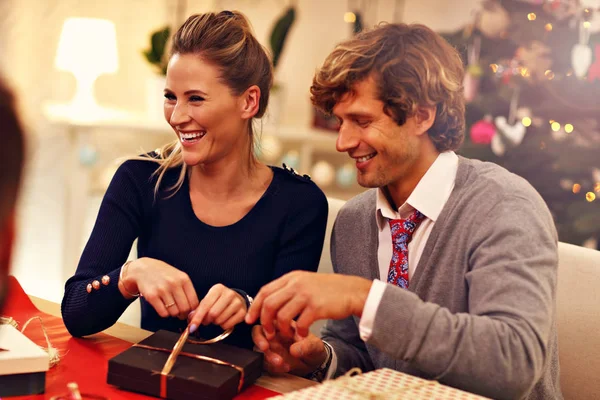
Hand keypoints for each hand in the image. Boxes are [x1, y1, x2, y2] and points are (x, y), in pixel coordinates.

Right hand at [121, 257, 198, 319]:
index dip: (193, 311)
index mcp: (184, 279)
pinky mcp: (152, 296)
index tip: (190, 312)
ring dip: (173, 314)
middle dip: (183, 314)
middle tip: (180, 314)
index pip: (194, 302)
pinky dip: (164, 313)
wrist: (143, 269)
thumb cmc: (164, 274)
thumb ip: (187, 290)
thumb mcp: (179, 276)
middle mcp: (174, 284)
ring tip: (171, 308)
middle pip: (185, 309)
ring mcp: (162, 290)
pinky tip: (163, 307)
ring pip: (174, 312)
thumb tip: (194, 309)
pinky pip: (163, 313)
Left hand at [187, 284, 246, 332]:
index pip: (205, 305)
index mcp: (218, 289)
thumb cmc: (219, 301)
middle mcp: (229, 294)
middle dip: (207, 320)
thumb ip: (199, 309)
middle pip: (212, 314)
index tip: (191, 327)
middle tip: (207, 320)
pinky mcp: (243, 312)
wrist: (237, 299)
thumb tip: (191, 318)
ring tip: (217, 317)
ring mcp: (237, 302)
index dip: (197, 317)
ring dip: (215, 323)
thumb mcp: (209, 300)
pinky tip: (225, 319)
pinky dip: (223, 325)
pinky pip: (227, 325)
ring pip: (220, 320)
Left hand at [246, 271, 371, 337]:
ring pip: (281, 315)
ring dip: (280, 329)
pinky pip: (299, 324)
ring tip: (286, 335)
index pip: (265, 291)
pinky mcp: (316, 307)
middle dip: (264, 321)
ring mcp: (306, 295)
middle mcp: (297, 284)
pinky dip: (297, 332)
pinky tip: (301, 334)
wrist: (352, 291)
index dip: (255, 306)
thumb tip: (270, 299)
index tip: (250, 319)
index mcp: (292, 277)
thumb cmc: (329, 289)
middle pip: (269, 304)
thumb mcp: (306, 281)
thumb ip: (289, 288)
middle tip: (267, 332)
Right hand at [252, 323, 326, 375]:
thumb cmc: (314, 348)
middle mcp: (275, 334)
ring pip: (259, 349)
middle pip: (257, 332)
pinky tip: (286, 367)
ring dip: (267, 356)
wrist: (315, 363)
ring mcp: (272, 347)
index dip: (265, 326)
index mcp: (283, 323)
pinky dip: (272, 367)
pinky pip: (265, 363)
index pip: (268, 318)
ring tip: (280, 362)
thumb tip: (294, 350)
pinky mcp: (271, 360)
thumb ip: (307, 346)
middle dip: (259, 340)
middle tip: (265, 347)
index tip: (270, 336)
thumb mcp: (315, 346)